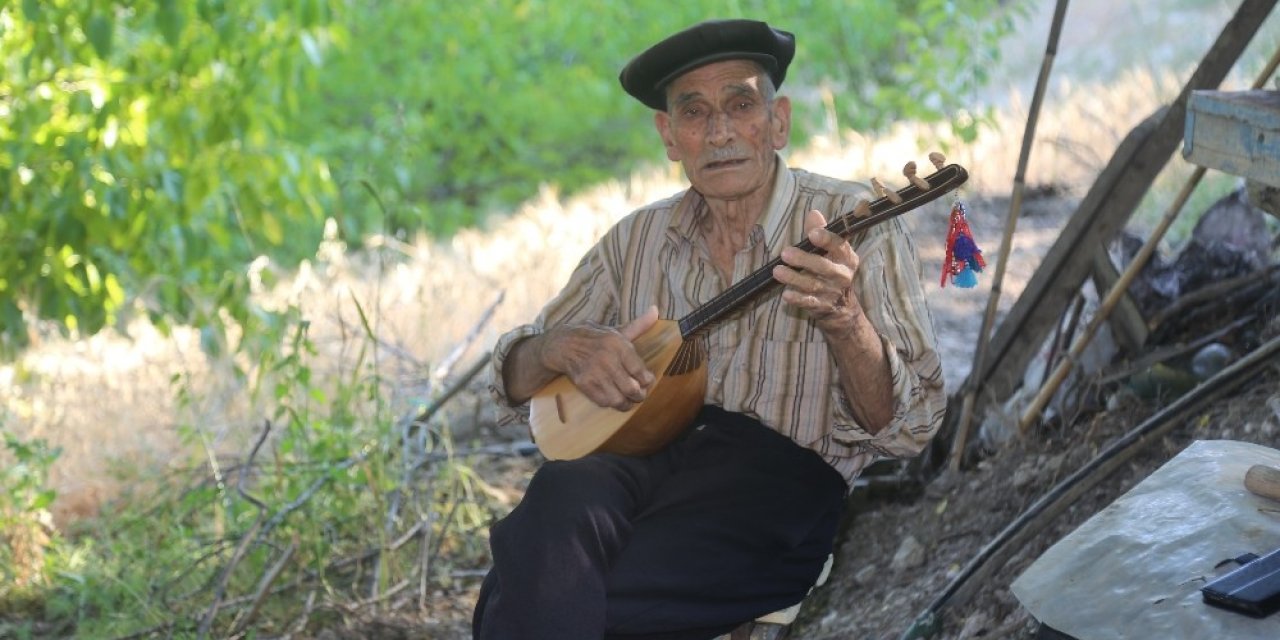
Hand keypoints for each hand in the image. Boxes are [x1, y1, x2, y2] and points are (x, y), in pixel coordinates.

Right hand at [539, 306, 658, 411]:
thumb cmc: (594, 337)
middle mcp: (607, 359)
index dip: (647, 380)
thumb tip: (656, 311)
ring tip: (629, 401)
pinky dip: (612, 403)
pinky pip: (604, 402)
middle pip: (631, 388)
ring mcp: (594, 373)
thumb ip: (639, 325)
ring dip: (627, 403)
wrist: (563, 345)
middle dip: (640, 395)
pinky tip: (615, 398)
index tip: (647, 381)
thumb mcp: (616, 330)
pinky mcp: (584, 384)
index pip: (640, 371)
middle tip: (640, 394)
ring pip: (618, 399)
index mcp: (617, 344)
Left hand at [773, 210, 862, 335]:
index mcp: (846, 257)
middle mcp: (842, 275)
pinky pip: (809, 303)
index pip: (839, 245)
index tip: (813, 233)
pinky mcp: (822, 307)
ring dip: (794, 278)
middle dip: (804, 260)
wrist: (843, 308)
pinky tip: (786, 294)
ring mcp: (832, 292)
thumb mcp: (831, 251)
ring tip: (777, 271)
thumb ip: (820, 232)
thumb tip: (813, 213)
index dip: (827, 239)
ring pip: (813, 285)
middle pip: (824, 267)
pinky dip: (798, 299)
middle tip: (785, 253)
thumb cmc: (832, 269)